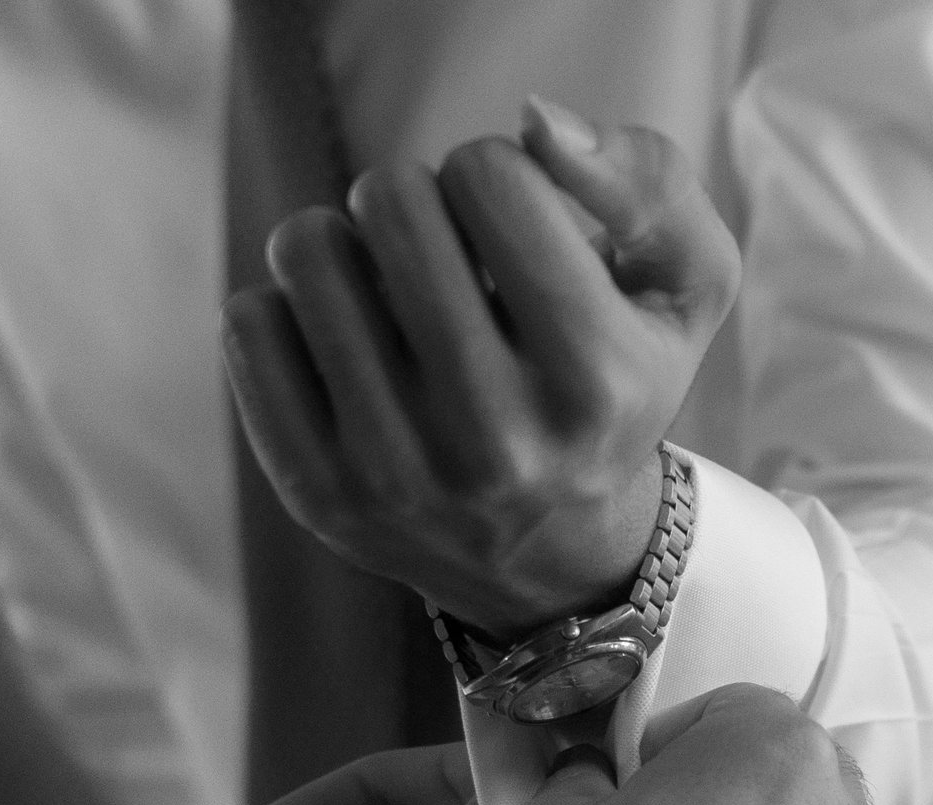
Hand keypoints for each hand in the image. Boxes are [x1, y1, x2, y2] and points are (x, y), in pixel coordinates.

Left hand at [223, 97, 741, 638]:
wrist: (549, 555)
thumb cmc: (611, 386)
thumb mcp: (683, 288)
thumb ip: (650, 182)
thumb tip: (534, 120)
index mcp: (593, 379)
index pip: (489, 176)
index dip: (491, 175)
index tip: (506, 230)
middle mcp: (496, 439)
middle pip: (389, 198)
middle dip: (409, 199)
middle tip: (435, 254)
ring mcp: (395, 474)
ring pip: (307, 250)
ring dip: (342, 245)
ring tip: (384, 293)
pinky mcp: (315, 493)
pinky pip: (248, 323)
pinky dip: (288, 310)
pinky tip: (342, 346)